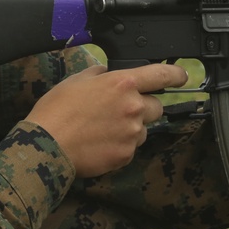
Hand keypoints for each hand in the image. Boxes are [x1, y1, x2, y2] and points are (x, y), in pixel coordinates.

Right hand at [26, 63, 187, 177]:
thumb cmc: (56, 110)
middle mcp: (133, 107)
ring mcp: (132, 133)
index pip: (162, 75)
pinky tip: (99, 142)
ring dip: (131, 128)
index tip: (181, 76)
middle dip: (143, 107)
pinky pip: (131, 147)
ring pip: (143, 129)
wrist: (47, 145)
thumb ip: (100, 74)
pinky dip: (120, 145)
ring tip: (103, 129)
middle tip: (118, 111)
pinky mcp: (126, 155)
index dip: (176, 75)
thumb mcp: (76, 80)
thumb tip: (109, 73)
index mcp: (122, 84)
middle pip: (156, 106)